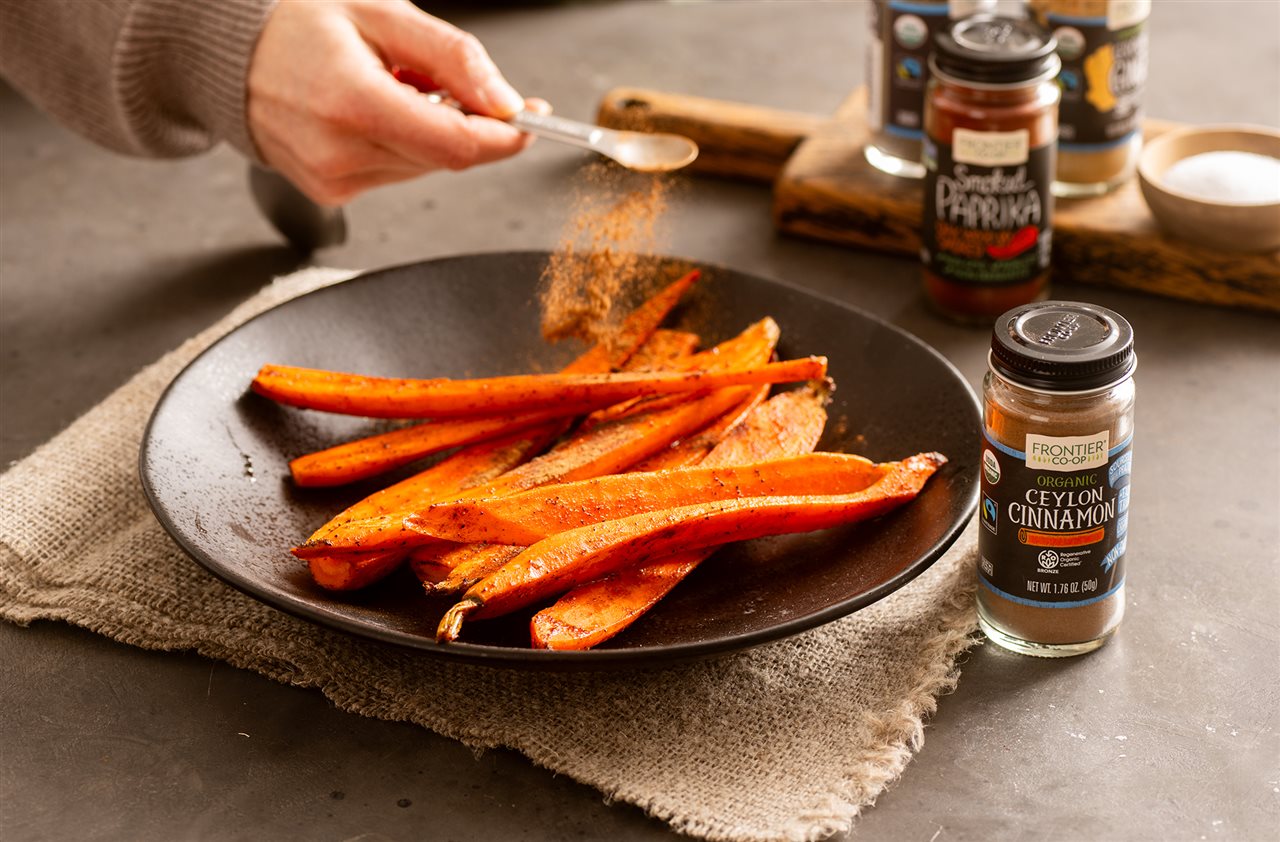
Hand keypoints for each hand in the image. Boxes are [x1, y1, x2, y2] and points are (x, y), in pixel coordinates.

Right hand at [246, 0, 544, 205]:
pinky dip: (401, 144)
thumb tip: (506, 102)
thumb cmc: (298, 23)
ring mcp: (331, 179)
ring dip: (430, 132)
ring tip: (392, 87)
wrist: (225, 51)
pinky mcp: (328, 192)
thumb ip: (453, 58)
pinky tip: (372, 112)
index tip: (530, 119)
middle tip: (457, 84)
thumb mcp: (383, 14)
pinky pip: (394, 173)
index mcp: (351, 102)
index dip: (503, 136)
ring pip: (423, 167)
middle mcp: (338, 152)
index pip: (456, 144)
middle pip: (446, 158)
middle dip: (468, 125)